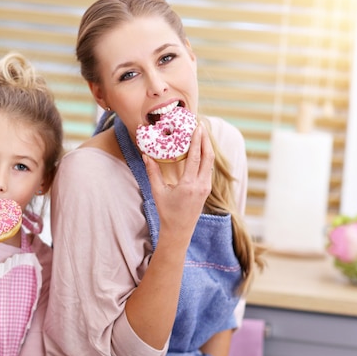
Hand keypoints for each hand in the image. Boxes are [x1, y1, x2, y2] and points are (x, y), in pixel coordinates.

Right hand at [144, 121, 214, 240]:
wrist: (179, 230)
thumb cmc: (167, 212)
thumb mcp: (158, 192)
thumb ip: (153, 172)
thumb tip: (146, 155)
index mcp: (189, 185)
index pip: (195, 158)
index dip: (197, 141)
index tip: (197, 128)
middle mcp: (201, 185)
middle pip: (208, 157)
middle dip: (205, 140)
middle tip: (200, 126)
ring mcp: (206, 187)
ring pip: (210, 162)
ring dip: (207, 147)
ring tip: (202, 134)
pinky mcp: (207, 189)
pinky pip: (209, 168)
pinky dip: (206, 156)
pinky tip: (202, 149)